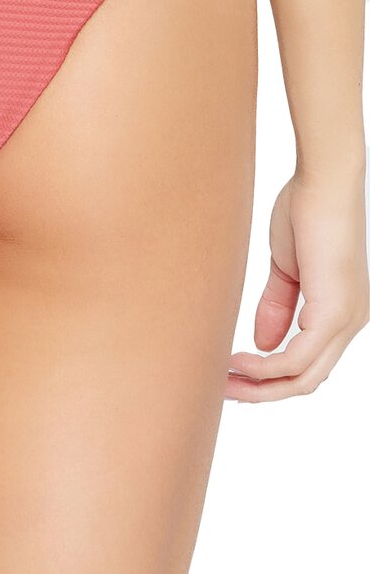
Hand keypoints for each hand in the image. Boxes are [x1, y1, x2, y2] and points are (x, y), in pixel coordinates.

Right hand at [226, 170, 368, 401]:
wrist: (323, 182)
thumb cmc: (307, 211)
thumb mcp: (286, 270)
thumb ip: (276, 308)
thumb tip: (262, 344)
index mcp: (340, 312)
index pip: (307, 365)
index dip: (269, 379)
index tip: (230, 376)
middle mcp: (349, 322)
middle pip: (306, 381)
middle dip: (261, 391)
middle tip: (222, 389)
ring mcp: (346, 320)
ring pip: (303, 378)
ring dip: (258, 386)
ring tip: (223, 379)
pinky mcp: (335, 313)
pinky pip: (296, 360)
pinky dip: (263, 368)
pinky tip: (236, 361)